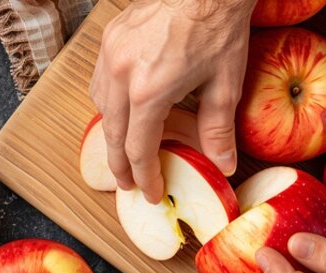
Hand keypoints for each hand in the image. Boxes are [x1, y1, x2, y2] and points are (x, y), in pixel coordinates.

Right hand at [89, 0, 253, 202]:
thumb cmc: (218, 28)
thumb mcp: (224, 84)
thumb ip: (217, 129)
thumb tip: (223, 164)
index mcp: (149, 91)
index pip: (138, 148)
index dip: (145, 174)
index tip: (150, 190)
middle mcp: (121, 75)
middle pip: (111, 133)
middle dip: (119, 163)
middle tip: (128, 182)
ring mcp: (111, 55)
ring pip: (100, 105)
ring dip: (112, 129)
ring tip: (126, 144)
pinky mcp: (110, 38)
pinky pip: (100, 80)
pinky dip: (109, 99)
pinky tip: (124, 104)